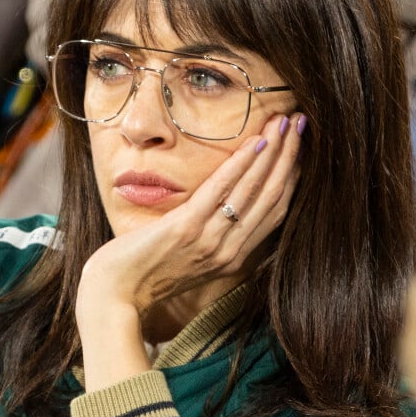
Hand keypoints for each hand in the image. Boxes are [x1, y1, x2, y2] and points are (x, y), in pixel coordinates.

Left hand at [76, 113, 304, 390]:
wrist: (115, 293)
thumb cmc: (148, 270)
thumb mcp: (190, 255)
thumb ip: (213, 232)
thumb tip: (224, 201)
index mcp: (233, 256)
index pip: (275, 211)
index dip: (291, 176)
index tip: (299, 147)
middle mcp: (230, 250)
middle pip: (272, 197)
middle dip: (290, 157)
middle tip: (300, 123)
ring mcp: (210, 241)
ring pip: (254, 191)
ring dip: (273, 153)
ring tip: (285, 122)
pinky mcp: (186, 229)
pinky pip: (221, 191)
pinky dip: (242, 165)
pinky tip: (256, 142)